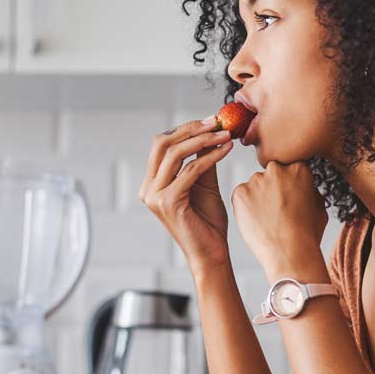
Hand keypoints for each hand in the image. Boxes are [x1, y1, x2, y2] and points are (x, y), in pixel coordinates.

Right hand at [139, 118, 235, 272]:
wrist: (212, 253)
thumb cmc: (208, 222)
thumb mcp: (204, 184)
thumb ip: (201, 160)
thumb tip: (209, 132)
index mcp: (152, 183)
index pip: (162, 145)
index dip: (185, 128)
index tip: (211, 120)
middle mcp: (149, 189)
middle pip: (162, 144)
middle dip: (191, 129)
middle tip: (217, 122)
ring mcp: (155, 196)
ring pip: (175, 154)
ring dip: (203, 140)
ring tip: (225, 134)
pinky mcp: (168, 202)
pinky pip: (191, 170)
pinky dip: (210, 157)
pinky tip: (226, 150)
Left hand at [231, 161, 328, 279]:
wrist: (290, 254)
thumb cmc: (307, 235)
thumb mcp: (319, 207)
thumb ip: (309, 189)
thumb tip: (303, 186)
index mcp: (298, 169)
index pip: (289, 169)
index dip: (289, 186)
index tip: (289, 199)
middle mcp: (276, 170)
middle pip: (271, 175)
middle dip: (272, 189)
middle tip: (276, 210)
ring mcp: (256, 180)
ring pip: (254, 186)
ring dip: (258, 198)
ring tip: (267, 220)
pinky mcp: (239, 193)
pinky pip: (241, 196)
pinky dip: (245, 207)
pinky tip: (256, 222)